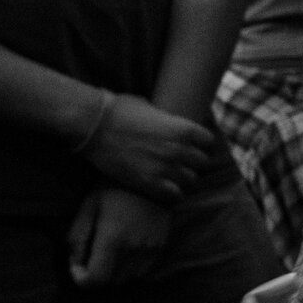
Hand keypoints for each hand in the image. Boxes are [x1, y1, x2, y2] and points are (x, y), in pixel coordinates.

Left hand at [69, 187, 172, 286]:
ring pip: (128, 279)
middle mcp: (133, 249)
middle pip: (111, 283)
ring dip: (115, 273)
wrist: (151, 175)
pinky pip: (143, 271)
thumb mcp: (88, 207)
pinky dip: (131, 268)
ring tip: (109, 254)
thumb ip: (77, 238)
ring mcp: (150, 249)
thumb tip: (74, 264)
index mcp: (113, 239)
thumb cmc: (114, 188)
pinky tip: (125, 251)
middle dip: (98, 275)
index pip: (96, 280)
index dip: (82, 280)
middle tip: (91, 258)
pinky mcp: (161, 246)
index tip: (78, 268)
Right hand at [79, 93, 214, 201]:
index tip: (194, 144)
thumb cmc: (121, 111)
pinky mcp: (148, 182)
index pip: (208, 141)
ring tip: (174, 175)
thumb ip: (167, 121)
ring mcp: (165, 168)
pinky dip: (172, 192)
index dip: (201, 142)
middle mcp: (179, 150)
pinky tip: (166, 187)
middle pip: (201, 162)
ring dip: (183, 177)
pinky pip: (174, 194)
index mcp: (183, 129)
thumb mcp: (152, 108)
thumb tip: (171, 123)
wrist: (95, 126)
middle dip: (193, 161)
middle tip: (183, 160)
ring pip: (190, 180)